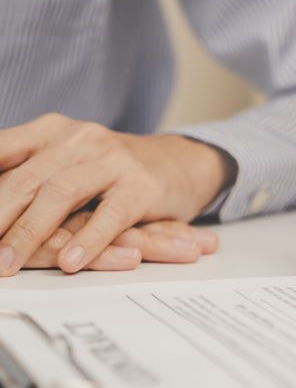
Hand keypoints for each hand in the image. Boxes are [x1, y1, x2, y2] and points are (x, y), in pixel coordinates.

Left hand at [0, 113, 229, 275]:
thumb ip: (28, 176)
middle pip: (27, 179)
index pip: (2, 151)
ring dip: (30, 232)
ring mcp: (114, 161)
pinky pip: (111, 214)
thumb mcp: (68, 159)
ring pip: (63, 194)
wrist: (180, 161)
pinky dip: (89, 240)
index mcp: (52, 131)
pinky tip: (70, 262)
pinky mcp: (143, 186)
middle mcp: (80, 140)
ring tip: (8, 262)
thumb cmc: (115, 168)